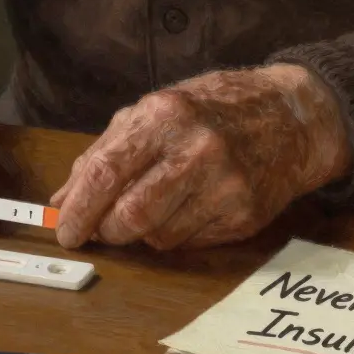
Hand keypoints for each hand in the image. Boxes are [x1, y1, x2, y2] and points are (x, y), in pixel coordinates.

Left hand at [50, 64, 351, 250]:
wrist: (292, 117)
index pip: (106, 173)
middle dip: (106, 231)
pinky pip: (189, 243)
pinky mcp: (244, 216)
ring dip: (142, 233)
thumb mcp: (153, 112)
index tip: (64, 230)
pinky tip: (186, 208)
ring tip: (153, 206)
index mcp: (164, 116)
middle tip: (100, 230)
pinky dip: (174, 234)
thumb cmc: (212, 111)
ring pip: (158, 237)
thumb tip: (62, 202)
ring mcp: (225, 186)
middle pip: (131, 215)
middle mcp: (197, 150)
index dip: (77, 209)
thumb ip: (103, 154)